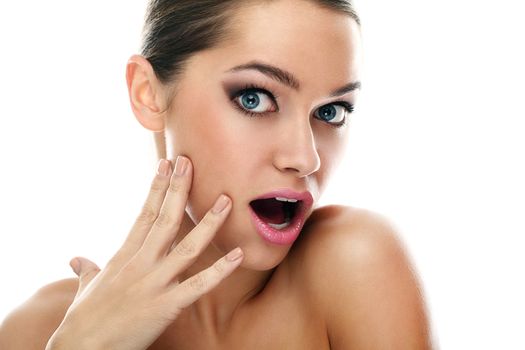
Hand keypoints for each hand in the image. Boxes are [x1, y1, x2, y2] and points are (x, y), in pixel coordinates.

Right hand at [46, 156, 243, 349]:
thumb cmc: (83, 319)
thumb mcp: (86, 287)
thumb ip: (87, 269)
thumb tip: (77, 259)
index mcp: (124, 256)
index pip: (145, 214)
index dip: (157, 188)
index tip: (166, 164)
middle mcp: (141, 264)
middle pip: (164, 219)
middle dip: (178, 189)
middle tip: (190, 162)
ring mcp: (154, 283)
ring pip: (187, 246)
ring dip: (208, 223)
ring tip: (226, 200)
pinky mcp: (166, 306)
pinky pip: (199, 285)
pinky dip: (220, 270)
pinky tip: (238, 254)